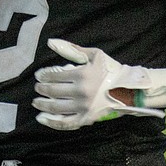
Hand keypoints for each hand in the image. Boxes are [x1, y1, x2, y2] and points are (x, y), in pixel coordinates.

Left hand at [33, 40, 165, 130]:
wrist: (130, 89)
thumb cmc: (111, 69)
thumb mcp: (93, 55)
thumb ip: (71, 49)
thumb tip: (50, 42)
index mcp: (82, 75)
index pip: (54, 75)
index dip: (43, 76)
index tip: (38, 76)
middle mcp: (81, 92)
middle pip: (53, 91)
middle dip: (41, 89)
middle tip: (37, 87)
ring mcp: (84, 107)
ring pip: (56, 107)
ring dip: (42, 105)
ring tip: (36, 102)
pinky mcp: (87, 119)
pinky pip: (65, 123)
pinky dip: (52, 122)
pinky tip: (42, 118)